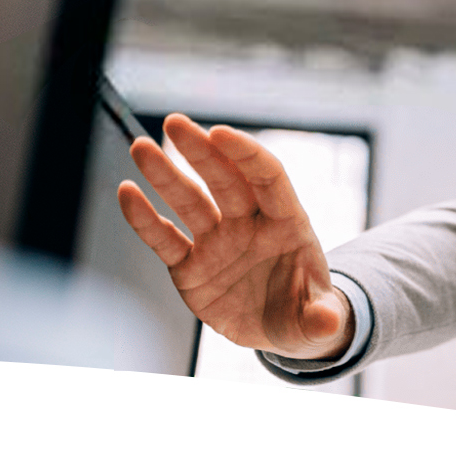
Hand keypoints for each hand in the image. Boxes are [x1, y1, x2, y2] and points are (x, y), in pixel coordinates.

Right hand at [115, 113, 352, 359]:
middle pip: (224, 180)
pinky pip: (165, 240)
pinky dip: (145, 219)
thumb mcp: (318, 320)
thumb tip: (328, 323)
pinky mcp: (190, 267)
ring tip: (141, 147)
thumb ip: (321, 318)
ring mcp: (217, 243)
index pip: (268, 178)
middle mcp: (249, 225)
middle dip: (200, 150)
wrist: (280, 331)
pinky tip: (127, 193)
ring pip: (190, 202)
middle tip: (175, 123)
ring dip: (165, 175)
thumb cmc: (306, 313)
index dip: (246, 154)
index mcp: (287, 224)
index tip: (221, 133)